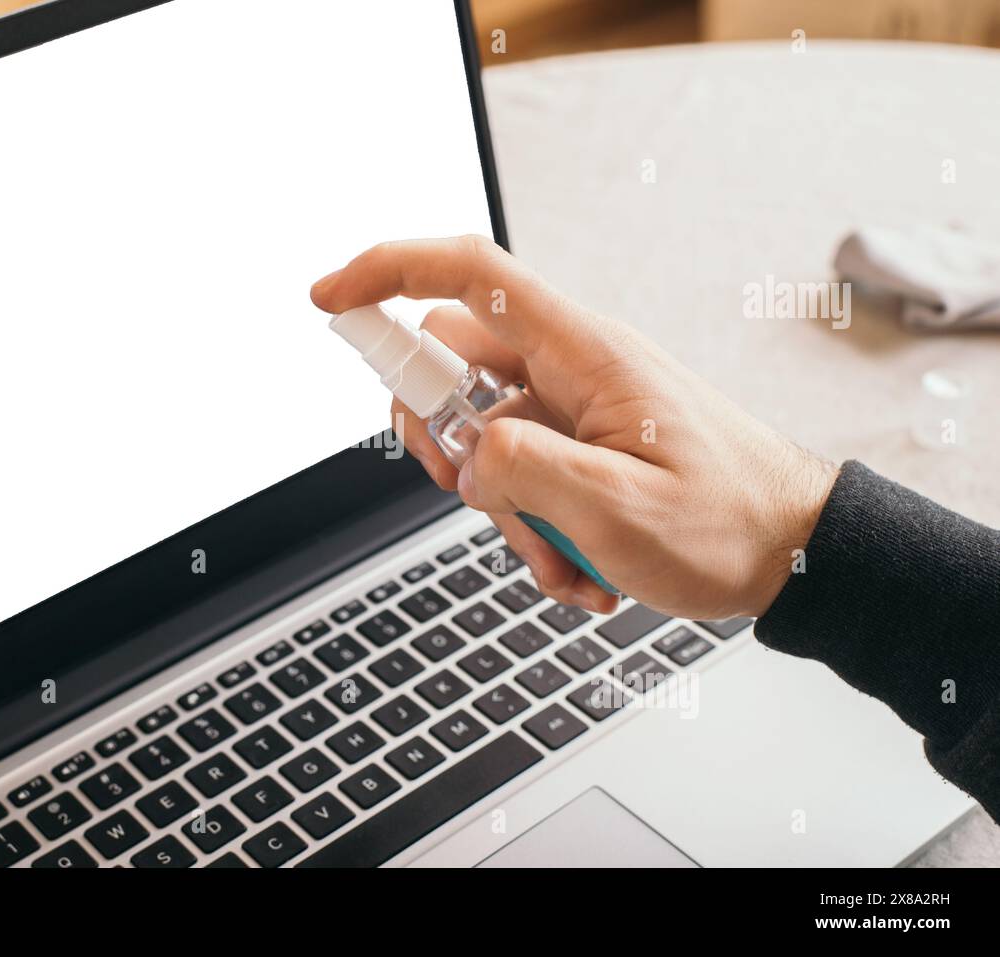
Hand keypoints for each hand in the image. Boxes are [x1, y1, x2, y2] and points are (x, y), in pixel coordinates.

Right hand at [311, 235, 837, 619]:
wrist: (795, 555)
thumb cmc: (731, 525)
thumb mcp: (618, 510)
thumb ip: (524, 470)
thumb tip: (468, 455)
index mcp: (584, 354)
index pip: (470, 276)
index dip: (389, 270)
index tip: (329, 297)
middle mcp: (572, 369)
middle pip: (454, 365)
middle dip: (438, 437)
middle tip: (465, 491)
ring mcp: (575, 411)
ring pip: (482, 437)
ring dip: (497, 506)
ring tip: (555, 558)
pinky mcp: (581, 449)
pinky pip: (519, 475)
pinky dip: (529, 528)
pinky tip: (577, 567)